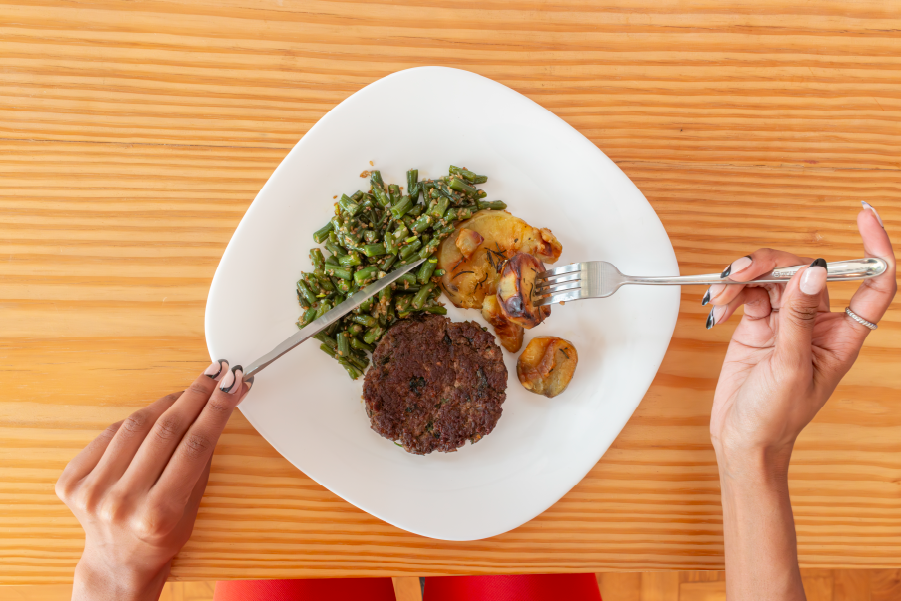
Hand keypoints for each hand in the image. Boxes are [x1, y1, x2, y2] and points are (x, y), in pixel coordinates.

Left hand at [56, 361, 248, 600]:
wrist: (118, 561)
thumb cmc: (160, 535)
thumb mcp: (191, 505)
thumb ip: (198, 460)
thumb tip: (213, 408)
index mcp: (158, 514)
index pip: (195, 446)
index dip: (217, 408)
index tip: (232, 384)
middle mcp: (122, 502)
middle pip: (167, 430)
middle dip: (196, 395)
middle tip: (215, 375)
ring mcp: (92, 492)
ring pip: (136, 425)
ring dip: (167, 402)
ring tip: (187, 393)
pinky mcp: (71, 482)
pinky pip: (110, 435)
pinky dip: (135, 421)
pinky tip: (153, 415)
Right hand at [706, 203, 895, 472]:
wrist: (742, 441)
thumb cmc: (775, 418)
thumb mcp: (789, 368)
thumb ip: (799, 319)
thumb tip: (813, 272)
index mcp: (842, 336)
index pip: (873, 282)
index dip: (874, 247)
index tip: (862, 216)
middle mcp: (817, 324)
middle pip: (805, 271)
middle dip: (770, 265)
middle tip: (740, 273)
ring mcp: (786, 323)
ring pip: (772, 278)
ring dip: (743, 278)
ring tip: (721, 293)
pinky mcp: (757, 325)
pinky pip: (748, 293)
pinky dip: (731, 294)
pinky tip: (719, 309)